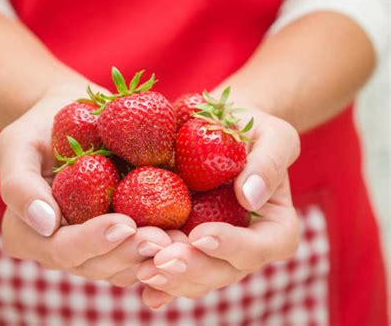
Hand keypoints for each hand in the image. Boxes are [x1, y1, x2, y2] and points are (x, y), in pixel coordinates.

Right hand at [0, 85, 171, 285]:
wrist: (72, 118)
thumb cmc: (39, 128)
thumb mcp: (17, 144)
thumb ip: (19, 184)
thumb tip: (45, 224)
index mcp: (30, 235)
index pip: (61, 250)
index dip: (93, 242)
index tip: (124, 224)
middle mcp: (61, 248)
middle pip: (96, 265)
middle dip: (130, 254)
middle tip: (163, 240)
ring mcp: (92, 246)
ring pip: (122, 266)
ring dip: (151, 257)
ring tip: (177, 240)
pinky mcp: (118, 236)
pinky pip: (138, 253)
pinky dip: (160, 248)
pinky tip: (182, 235)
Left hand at [137, 106, 300, 308]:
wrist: (215, 130)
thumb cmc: (249, 129)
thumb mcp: (271, 135)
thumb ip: (269, 162)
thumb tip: (250, 197)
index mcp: (275, 226)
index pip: (265, 246)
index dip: (234, 247)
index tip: (201, 234)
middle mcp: (245, 247)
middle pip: (226, 271)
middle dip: (194, 268)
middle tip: (163, 260)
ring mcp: (215, 253)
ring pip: (198, 278)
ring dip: (171, 279)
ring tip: (143, 269)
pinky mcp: (187, 248)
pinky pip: (175, 272)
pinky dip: (159, 282)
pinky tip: (138, 281)